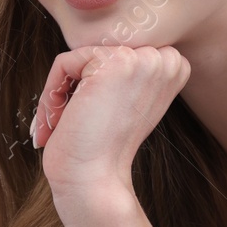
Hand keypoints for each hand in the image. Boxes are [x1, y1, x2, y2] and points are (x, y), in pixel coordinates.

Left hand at [30, 44, 190, 195]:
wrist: (93, 180)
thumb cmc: (102, 148)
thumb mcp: (126, 100)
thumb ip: (126, 69)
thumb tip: (101, 46)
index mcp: (174, 67)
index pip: (117, 52)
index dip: (95, 84)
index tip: (90, 118)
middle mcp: (166, 59)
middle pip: (98, 50)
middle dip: (76, 85)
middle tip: (72, 123)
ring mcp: (144, 59)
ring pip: (79, 56)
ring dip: (62, 90)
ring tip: (66, 123)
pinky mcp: (116, 62)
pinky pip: (64, 62)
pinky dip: (51, 92)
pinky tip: (61, 121)